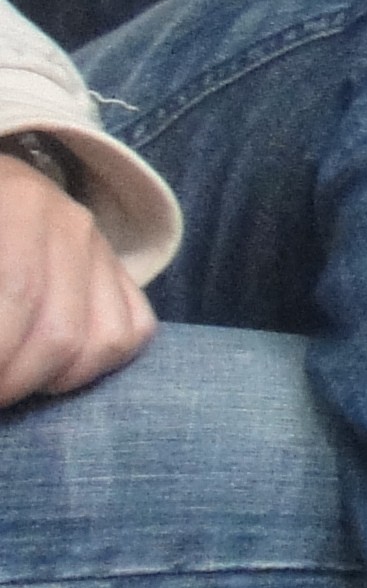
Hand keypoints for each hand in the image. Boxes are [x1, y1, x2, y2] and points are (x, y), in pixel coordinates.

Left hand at [0, 152, 152, 411]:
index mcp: (17, 204)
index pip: (17, 293)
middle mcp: (72, 225)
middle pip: (59, 333)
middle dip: (13, 381)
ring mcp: (104, 249)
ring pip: (103, 341)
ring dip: (50, 381)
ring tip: (11, 383)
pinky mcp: (121, 271)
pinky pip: (134, 332)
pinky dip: (95, 365)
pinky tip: (49, 368)